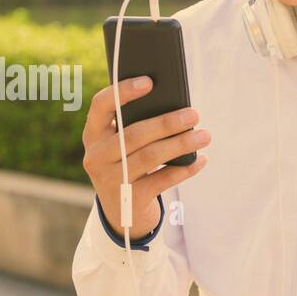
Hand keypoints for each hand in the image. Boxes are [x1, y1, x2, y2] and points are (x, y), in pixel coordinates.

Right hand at [81, 76, 209, 239]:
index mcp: (92, 135)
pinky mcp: (129, 200)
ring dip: (180, 144)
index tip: (149, 82)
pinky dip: (184, 169)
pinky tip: (199, 160)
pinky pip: (162, 180)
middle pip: (133, 134)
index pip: (100, 106)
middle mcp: (96, 157)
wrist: (121, 213)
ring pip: (150, 156)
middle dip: (166, 123)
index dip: (123, 92)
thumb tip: (174, 104)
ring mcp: (111, 180)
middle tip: (194, 114)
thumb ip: (133, 124)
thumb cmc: (126, 164)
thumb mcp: (119, 145)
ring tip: (204, 135)